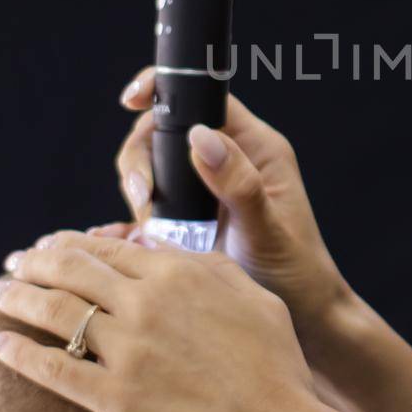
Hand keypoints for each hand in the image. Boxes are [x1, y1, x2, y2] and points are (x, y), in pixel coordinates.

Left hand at [0, 229, 332, 411]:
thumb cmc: (278, 368)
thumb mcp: (253, 297)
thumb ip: (204, 266)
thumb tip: (158, 251)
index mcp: (180, 273)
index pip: (107, 247)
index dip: (71, 243)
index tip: (50, 246)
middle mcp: (146, 303)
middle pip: (71, 270)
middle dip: (34, 262)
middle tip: (14, 263)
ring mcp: (127, 351)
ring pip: (54, 311)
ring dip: (17, 296)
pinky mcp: (114, 400)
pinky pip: (51, 368)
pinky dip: (16, 352)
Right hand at [114, 68, 351, 339]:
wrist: (302, 321)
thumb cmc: (297, 273)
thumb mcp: (267, 229)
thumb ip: (238, 184)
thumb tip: (200, 136)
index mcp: (254, 148)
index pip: (204, 98)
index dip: (165, 90)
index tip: (132, 101)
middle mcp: (227, 162)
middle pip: (165, 134)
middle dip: (143, 161)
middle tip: (144, 201)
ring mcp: (205, 192)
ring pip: (152, 171)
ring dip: (139, 196)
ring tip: (150, 233)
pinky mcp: (188, 222)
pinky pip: (147, 211)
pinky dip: (127, 224)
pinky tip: (109, 240)